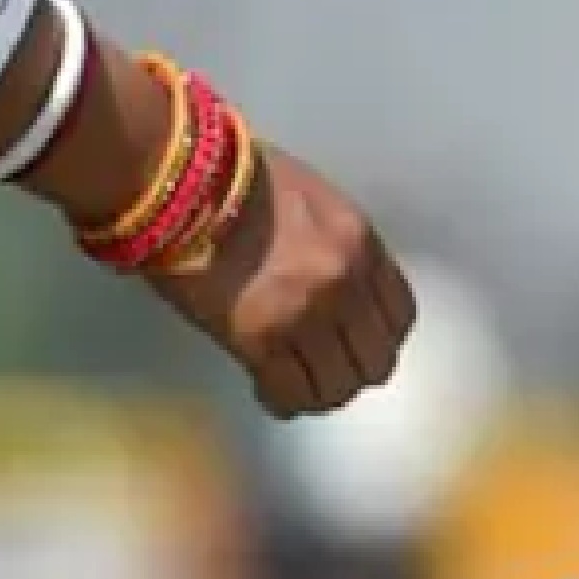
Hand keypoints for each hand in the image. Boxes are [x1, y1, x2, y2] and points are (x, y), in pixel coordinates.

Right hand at [150, 144, 417, 418]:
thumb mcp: (312, 200)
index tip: (358, 343)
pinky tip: (269, 393)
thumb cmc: (236, 176)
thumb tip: (337, 286)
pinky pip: (291, 393)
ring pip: (337, 387)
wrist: (177, 179)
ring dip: (319, 393)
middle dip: (353, 371)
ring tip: (296, 386)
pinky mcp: (261, 341)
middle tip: (326, 370)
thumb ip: (335, 247)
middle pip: (376, 361)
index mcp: (361, 243)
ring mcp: (307, 316)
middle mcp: (346, 284)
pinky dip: (284, 401)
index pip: (400, 316)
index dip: (380, 338)